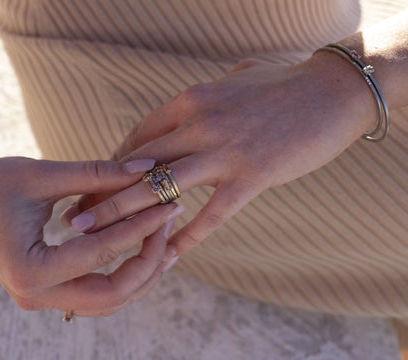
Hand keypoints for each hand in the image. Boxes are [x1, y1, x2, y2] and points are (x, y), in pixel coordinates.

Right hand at [0, 156, 180, 316]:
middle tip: (171, 225)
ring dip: (142, 274)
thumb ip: (97, 174)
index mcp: (29, 270)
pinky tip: (145, 250)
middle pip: (112, 294)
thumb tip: (148, 169)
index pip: (102, 253)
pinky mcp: (48, 290)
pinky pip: (98, 292)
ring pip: (109, 301)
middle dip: (149, 262)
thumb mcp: (44, 174)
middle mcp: (35, 295)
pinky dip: (124, 275)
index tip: (170, 204)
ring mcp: (41, 298)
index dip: (141, 228)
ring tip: (169, 240)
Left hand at [61, 53, 376, 254]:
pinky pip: (211, 214)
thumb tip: (188, 110)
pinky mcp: (252, 176)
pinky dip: (187, 237)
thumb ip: (204, 99)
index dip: (112, 166)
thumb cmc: (282, 85)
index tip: (95, 187)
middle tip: (74, 217)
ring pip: (158, 188)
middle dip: (101, 193)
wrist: (333, 91)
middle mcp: (199, 124)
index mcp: (191, 101)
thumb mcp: (232, 82)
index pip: (138, 138)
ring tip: (91, 237)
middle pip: (136, 164)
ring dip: (120, 215)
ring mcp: (224, 151)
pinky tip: (169, 256)